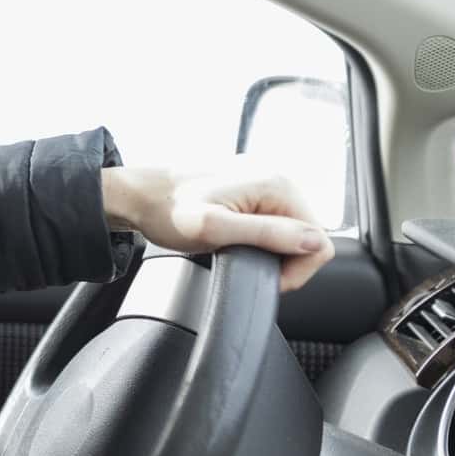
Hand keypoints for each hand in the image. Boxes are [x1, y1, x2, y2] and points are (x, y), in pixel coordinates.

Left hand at [102, 163, 331, 291]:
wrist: (135, 196)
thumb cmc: (166, 211)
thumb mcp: (215, 229)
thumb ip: (267, 234)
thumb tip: (314, 242)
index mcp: (276, 184)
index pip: (319, 239)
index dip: (296, 269)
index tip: (265, 278)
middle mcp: (276, 177)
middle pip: (307, 235)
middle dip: (284, 260)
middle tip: (245, 266)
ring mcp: (262, 182)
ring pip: (290, 230)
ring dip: (270, 250)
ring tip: (237, 253)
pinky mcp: (249, 189)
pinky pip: (272, 221)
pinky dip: (259, 238)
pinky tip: (235, 242)